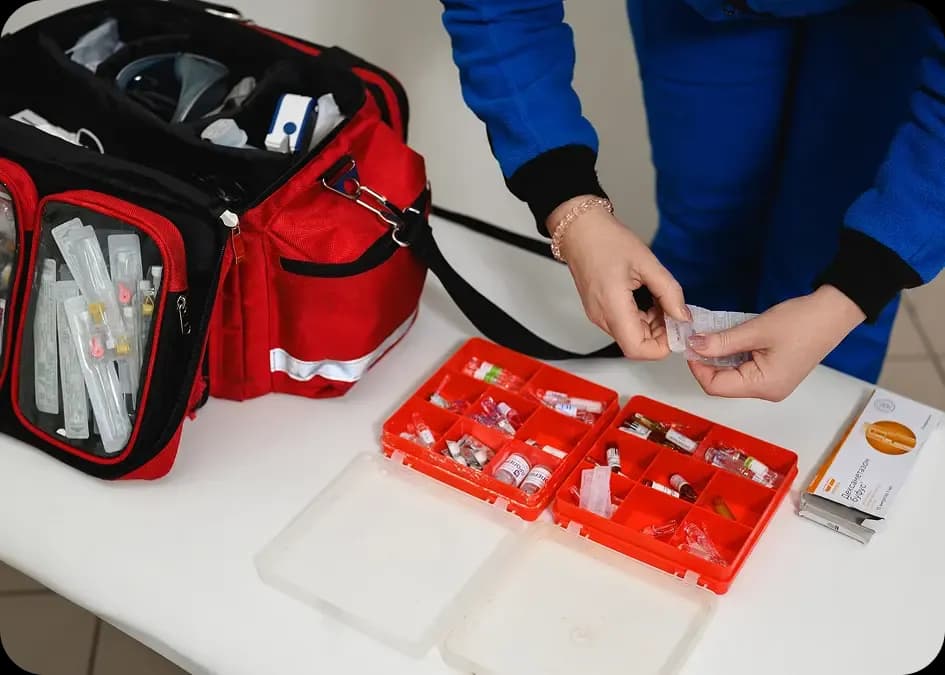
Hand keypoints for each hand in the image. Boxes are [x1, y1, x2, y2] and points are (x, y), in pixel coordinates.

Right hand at [551, 196, 690, 359]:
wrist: (579, 230)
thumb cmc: (605, 240)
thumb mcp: (647, 262)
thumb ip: (669, 292)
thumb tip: (683, 315)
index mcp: (612, 306)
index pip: (637, 348)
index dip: (661, 347)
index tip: (677, 329)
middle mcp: (602, 316)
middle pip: (636, 345)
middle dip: (661, 334)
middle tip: (674, 311)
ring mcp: (599, 315)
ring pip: (631, 336)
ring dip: (653, 326)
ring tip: (662, 300)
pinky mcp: (599, 310)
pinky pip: (624, 325)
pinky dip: (642, 319)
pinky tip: (650, 300)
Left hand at [685, 285, 865, 400]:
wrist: (835, 311)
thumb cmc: (801, 321)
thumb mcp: (755, 330)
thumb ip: (721, 342)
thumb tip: (693, 346)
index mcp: (763, 386)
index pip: (715, 386)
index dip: (697, 366)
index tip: (689, 344)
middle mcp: (767, 391)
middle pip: (723, 383)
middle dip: (707, 361)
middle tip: (698, 337)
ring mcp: (772, 383)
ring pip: (732, 375)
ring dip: (719, 356)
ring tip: (711, 335)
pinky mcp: (775, 373)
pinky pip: (745, 368)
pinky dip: (733, 354)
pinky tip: (728, 338)